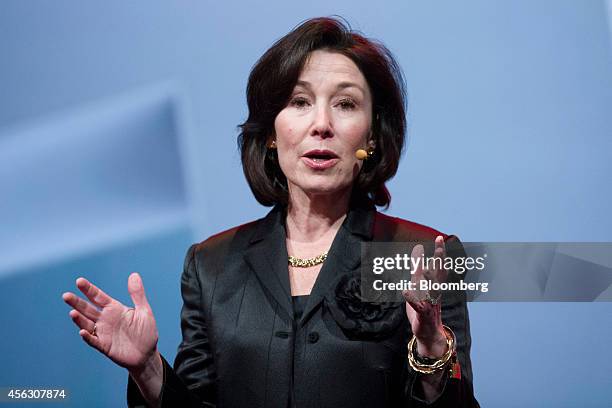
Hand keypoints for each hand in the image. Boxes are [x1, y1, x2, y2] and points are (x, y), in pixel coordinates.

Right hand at [62, 273, 159, 372]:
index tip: (79, 281)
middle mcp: (105, 319)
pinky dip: (88, 336)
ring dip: (79, 319)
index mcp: (114, 308)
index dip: (89, 289)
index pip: (98, 296)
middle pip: (88, 309)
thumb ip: (137, 294)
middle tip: (66, 295)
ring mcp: (103, 333)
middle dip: (77, 303)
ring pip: (87, 324)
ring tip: (72, 312)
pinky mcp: (104, 346)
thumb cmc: (146, 331)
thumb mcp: (144, 311)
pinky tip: (82, 331)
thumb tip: (134, 274)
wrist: (147, 354)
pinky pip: (94, 341)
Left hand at [402, 236, 447, 356]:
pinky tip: (405, 290)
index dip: (440, 253)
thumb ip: (418, 267)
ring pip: (431, 289)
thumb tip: (418, 249)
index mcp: (434, 284)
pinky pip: (418, 305)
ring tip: (426, 267)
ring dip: (428, 279)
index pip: (439, 266)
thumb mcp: (419, 283)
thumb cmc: (423, 305)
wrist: (429, 332)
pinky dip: (411, 298)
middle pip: (438, 274)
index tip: (440, 238)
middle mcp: (434, 292)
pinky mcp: (422, 312)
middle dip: (439, 261)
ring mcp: (430, 302)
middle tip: (440, 247)